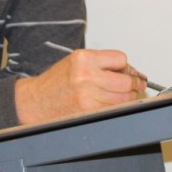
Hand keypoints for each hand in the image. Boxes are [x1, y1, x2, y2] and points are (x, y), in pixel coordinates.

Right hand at [14, 49, 145, 124]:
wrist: (34, 101)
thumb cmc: (56, 82)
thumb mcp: (76, 62)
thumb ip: (101, 63)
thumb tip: (129, 71)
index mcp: (83, 59)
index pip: (121, 59)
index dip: (126, 66)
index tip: (128, 72)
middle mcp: (86, 76)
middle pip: (126, 81)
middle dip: (134, 84)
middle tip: (137, 85)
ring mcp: (88, 96)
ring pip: (123, 98)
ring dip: (128, 97)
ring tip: (123, 95)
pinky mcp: (88, 112)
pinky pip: (113, 109)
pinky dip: (117, 108)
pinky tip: (111, 104)